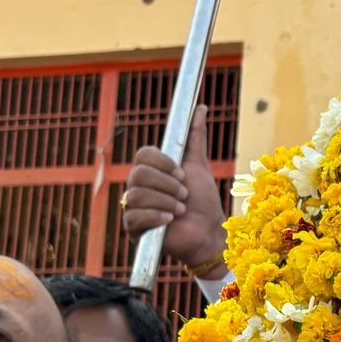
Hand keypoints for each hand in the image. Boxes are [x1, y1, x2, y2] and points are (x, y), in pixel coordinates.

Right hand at [121, 105, 227, 277]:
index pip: (143, 155)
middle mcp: (138, 187)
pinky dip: (155, 216)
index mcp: (151, 171)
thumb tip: (200, 107)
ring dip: (165, 202)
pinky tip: (169, 221)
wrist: (208, 234)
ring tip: (181, 210)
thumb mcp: (199, 166)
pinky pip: (133, 216)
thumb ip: (195, 137)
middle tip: (184, 195)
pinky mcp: (133, 229)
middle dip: (167, 185)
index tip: (182, 174)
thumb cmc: (203, 202)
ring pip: (136, 195)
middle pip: (138, 174)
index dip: (162, 163)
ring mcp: (134, 208)